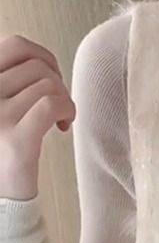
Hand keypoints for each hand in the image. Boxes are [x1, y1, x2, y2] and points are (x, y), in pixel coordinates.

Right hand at [0, 34, 75, 199]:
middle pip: (37, 66)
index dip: (43, 58)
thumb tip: (43, 60)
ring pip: (48, 85)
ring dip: (64, 100)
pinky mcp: (16, 139)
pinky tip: (64, 125)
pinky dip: (67, 110)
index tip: (51, 80)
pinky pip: (52, 105)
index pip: (15, 46)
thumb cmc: (4, 147)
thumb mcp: (3, 104)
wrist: (0, 197)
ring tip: (59, 120)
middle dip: (57, 83)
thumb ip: (11, 79)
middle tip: (58, 105)